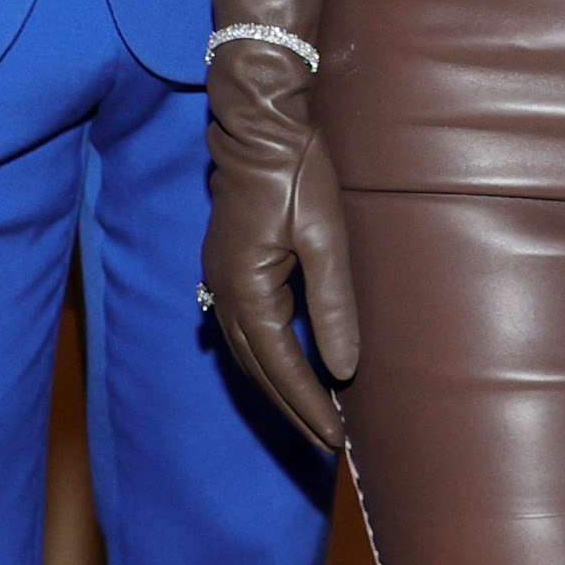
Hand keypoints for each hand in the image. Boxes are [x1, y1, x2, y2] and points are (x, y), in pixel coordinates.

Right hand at [200, 42, 357, 451]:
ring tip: (311, 417)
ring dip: (278, 388)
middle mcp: (226, 292)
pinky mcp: (228, 266)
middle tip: (326, 443)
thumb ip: (332, 302)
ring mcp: (221, 279)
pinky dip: (267, 358)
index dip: (308, 405)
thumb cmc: (297, 170)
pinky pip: (246, 330)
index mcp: (248, 289)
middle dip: (293, 408)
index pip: (280, 367)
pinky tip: (286, 368)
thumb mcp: (326, 235)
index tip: (335, 438)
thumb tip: (342, 367)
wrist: (261, 121)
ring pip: (248, 354)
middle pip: (258, 370)